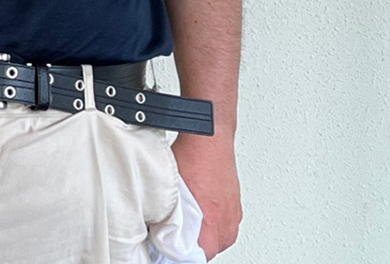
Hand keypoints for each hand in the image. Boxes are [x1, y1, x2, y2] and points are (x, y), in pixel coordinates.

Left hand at [170, 133, 241, 259]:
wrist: (211, 138)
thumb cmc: (193, 160)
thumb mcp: (169, 193)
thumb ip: (164, 220)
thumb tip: (153, 232)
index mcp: (212, 227)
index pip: (194, 259)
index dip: (175, 254)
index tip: (165, 247)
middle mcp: (226, 226)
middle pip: (205, 252)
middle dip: (188, 246)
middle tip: (170, 233)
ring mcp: (233, 217)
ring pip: (215, 240)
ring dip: (201, 235)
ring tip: (185, 220)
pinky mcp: (235, 208)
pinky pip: (222, 226)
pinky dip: (210, 222)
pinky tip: (198, 209)